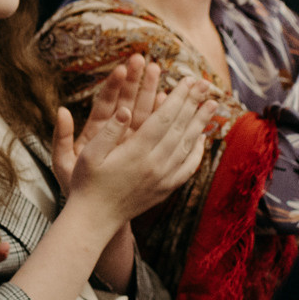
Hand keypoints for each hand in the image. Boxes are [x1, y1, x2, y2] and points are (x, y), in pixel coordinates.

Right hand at [61, 58, 216, 223]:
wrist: (95, 219)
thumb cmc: (87, 183)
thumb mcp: (89, 153)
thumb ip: (109, 131)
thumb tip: (126, 110)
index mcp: (136, 152)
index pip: (164, 119)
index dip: (178, 98)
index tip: (187, 80)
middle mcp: (154, 165)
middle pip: (180, 128)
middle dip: (193, 103)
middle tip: (204, 84)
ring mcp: (163, 178)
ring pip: (187, 145)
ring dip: (200, 123)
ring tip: (212, 104)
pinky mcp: (165, 189)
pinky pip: (188, 167)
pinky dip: (197, 150)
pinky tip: (201, 137)